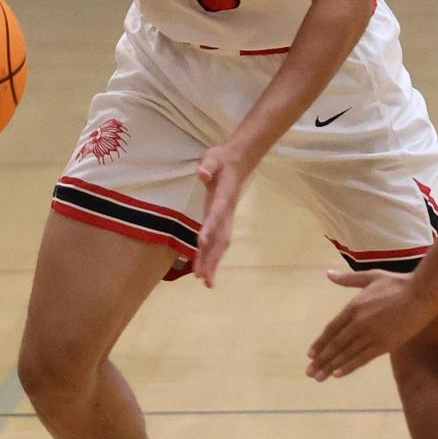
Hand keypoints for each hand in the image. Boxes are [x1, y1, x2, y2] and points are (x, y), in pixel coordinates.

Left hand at [192, 143, 253, 287]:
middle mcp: (226, 212)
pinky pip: (218, 241)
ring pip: (220, 244)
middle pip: (220, 238)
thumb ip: (208, 165)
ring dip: (213, 262)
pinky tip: (204, 269)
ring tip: (206, 282)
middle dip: (213, 258)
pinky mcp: (222, 220)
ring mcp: (225, 218)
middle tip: (204, 279)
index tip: (200, 243)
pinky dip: (212, 256)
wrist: (237, 161)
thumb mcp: (213, 157)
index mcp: (224, 197)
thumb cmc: (221, 159)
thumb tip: (202, 173)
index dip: (209, 228)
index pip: (216, 215)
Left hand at [306, 269, 437, 378]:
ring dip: (331, 367)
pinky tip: (338, 374)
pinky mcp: (384, 344)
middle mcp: (358, 323)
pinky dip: (349, 366)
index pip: (331, 329)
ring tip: (319, 378)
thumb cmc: (398, 283)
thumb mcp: (371, 277)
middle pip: (335, 345)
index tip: (310, 354)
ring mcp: (371, 335)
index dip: (320, 343)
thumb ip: (349, 279)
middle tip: (309, 372)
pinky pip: (363, 358)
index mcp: (353, 307)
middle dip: (321, 360)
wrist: (421, 293)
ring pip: (346, 354)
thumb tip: (328, 274)